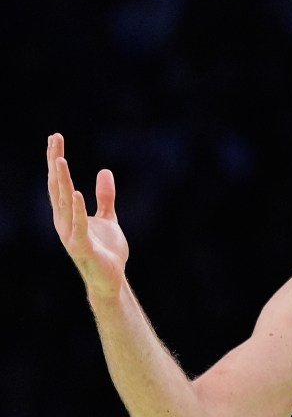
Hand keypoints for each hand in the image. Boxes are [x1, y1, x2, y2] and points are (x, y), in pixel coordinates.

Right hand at [46, 133, 128, 296]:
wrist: (111, 278)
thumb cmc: (106, 250)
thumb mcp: (108, 217)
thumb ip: (104, 197)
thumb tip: (104, 171)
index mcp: (68, 213)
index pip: (59, 182)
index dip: (56, 160)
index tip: (56, 137)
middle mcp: (63, 221)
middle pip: (57, 187)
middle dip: (55, 163)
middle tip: (55, 138)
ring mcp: (70, 234)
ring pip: (63, 203)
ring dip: (61, 181)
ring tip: (59, 160)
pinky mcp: (82, 246)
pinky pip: (78, 225)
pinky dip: (76, 209)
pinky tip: (75, 192)